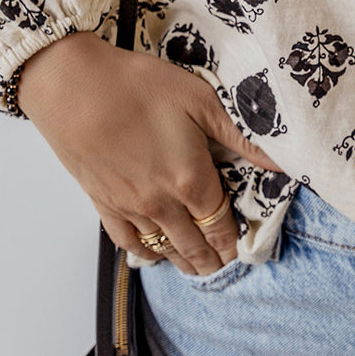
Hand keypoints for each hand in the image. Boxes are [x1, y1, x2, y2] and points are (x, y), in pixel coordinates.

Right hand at [18, 31, 286, 274]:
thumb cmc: (138, 86)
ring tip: (199, 270)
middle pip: (195, 244)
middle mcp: (162, 203)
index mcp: (191, 180)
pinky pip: (128, 241)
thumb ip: (241, 136)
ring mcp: (129, 207)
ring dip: (184, 261)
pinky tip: (156, 255)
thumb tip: (282, 162)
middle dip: (213, 260)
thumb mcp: (200, 100)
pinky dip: (147, 253)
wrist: (72, 86)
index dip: (234, 243)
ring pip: (164, 247)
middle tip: (225, 269)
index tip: (244, 254)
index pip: (221, 224)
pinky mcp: (102, 202)